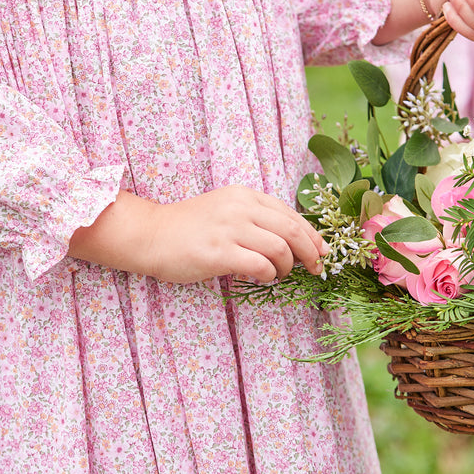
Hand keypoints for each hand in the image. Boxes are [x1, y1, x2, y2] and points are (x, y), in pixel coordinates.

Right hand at [69, 187, 325, 285]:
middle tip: (316, 268)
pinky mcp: (219, 253)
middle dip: (311, 251)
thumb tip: (292, 240)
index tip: (322, 250)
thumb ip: (254, 218)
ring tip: (280, 274)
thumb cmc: (188, 227)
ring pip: (280, 248)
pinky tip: (263, 278)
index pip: (290, 213)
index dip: (312, 234)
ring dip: (288, 266)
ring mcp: (229, 229)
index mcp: (244, 195)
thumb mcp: (224, 210)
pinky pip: (260, 265)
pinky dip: (269, 275)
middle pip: (292, 229)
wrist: (150, 235)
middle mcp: (239, 208)